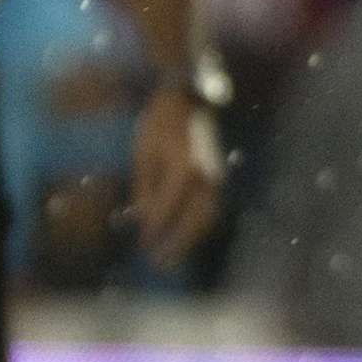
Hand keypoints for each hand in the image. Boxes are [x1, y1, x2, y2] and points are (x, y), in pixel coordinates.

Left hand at [129, 85, 224, 269]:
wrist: (191, 97)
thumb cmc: (160, 121)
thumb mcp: (143, 151)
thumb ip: (144, 187)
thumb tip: (141, 219)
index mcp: (182, 169)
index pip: (168, 209)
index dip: (156, 230)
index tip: (144, 246)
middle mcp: (205, 177)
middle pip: (194, 221)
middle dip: (178, 244)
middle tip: (161, 264)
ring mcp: (217, 177)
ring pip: (208, 218)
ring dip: (192, 240)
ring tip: (174, 258)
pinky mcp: (220, 176)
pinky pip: (213, 208)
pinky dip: (201, 226)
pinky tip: (188, 236)